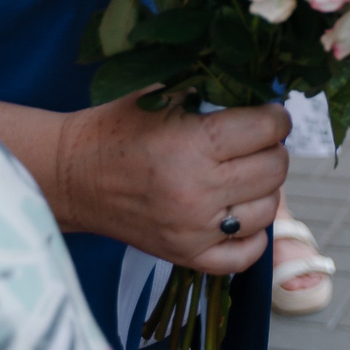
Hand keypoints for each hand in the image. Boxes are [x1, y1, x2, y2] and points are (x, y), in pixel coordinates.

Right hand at [53, 93, 289, 273]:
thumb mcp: (164, 93)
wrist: (74, 176)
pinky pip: (244, 256)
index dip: (275, 117)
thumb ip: (214, 92)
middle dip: (272, 149)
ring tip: (243, 174)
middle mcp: (197, 192)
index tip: (267, 114)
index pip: (267, 130)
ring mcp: (193, 230)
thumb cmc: (119, 128)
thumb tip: (266, 95)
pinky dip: (252, 236)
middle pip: (274, 169)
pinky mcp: (186, 256)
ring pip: (266, 210)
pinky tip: (238, 213)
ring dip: (262, 189)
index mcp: (193, 145)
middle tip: (254, 142)